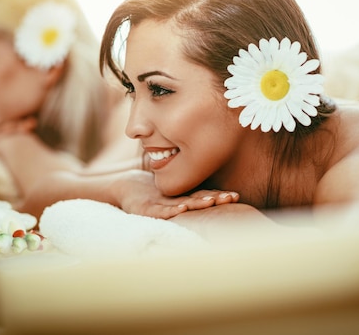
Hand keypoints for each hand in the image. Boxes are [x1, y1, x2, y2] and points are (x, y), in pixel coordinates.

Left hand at [113, 170, 238, 218]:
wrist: (123, 188)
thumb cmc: (149, 183)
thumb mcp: (171, 174)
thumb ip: (187, 167)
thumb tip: (207, 148)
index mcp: (184, 196)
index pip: (205, 195)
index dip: (220, 195)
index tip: (236, 195)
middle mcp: (176, 204)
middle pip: (198, 201)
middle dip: (216, 200)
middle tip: (232, 198)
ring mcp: (161, 207)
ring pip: (183, 206)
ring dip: (198, 205)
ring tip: (213, 202)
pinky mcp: (146, 209)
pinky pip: (161, 210)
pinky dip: (173, 209)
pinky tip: (183, 207)